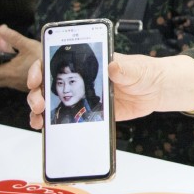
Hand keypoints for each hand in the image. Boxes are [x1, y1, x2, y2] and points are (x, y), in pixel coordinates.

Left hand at [0, 25, 38, 90]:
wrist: (60, 72)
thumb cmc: (44, 59)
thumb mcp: (29, 45)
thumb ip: (13, 37)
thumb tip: (1, 29)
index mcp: (9, 71)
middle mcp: (10, 80)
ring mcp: (16, 84)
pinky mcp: (22, 85)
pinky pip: (5, 82)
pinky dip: (0, 76)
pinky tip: (5, 68)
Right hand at [27, 52, 193, 129]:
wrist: (156, 91)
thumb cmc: (144, 72)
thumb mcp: (134, 68)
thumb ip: (123, 68)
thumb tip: (112, 67)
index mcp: (89, 63)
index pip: (57, 62)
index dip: (41, 69)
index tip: (37, 78)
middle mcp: (81, 80)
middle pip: (50, 84)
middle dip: (37, 93)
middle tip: (39, 103)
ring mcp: (84, 96)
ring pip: (54, 102)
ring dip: (41, 111)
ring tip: (39, 119)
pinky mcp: (92, 113)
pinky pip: (69, 119)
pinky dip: (55, 125)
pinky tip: (47, 130)